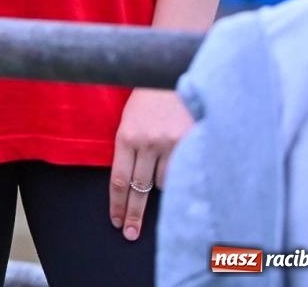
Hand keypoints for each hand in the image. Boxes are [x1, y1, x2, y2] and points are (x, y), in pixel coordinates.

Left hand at [109, 87, 193, 240]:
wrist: (174, 73)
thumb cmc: (150, 98)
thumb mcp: (130, 119)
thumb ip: (129, 147)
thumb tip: (130, 183)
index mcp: (125, 136)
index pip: (118, 179)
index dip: (117, 204)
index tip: (116, 221)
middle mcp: (146, 142)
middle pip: (137, 188)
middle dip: (133, 214)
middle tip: (129, 233)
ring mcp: (169, 143)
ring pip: (163, 183)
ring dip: (161, 185)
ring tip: (163, 171)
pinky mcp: (191, 142)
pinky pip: (184, 172)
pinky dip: (180, 176)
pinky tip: (181, 171)